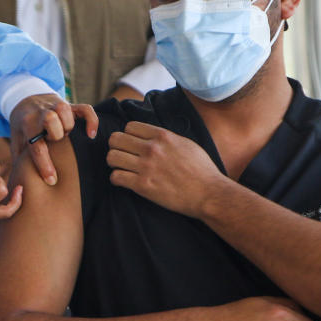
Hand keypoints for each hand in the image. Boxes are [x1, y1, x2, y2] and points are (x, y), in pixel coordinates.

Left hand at [10, 94, 96, 185]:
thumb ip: (18, 159)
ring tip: (65, 135)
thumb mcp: (16, 141)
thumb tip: (18, 185)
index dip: (44, 164)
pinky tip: (91, 134)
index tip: (52, 180)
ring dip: (68, 125)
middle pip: (50, 120)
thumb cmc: (23, 127)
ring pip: (65, 111)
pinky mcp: (70, 105)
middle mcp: (41, 113)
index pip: (36, 145)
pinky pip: (85, 109)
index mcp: (27, 124)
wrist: (26, 100)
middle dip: (55, 135)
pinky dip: (91, 121)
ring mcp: (56, 107)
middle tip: (55, 143)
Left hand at [107, 121, 222, 216]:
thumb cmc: (201, 170)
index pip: (129, 126)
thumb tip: (153, 135)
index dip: (128, 135)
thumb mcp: (186, 143)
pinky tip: (124, 181)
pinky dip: (117, 179)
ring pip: (112, 157)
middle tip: (122, 155)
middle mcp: (151, 149)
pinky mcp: (142, 186)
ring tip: (122, 168)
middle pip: (116, 139)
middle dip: (117, 147)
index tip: (131, 144)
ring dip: (114, 163)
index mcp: (162, 136)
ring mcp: (146, 167)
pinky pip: (116, 177)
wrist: (208, 193)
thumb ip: (167, 138)